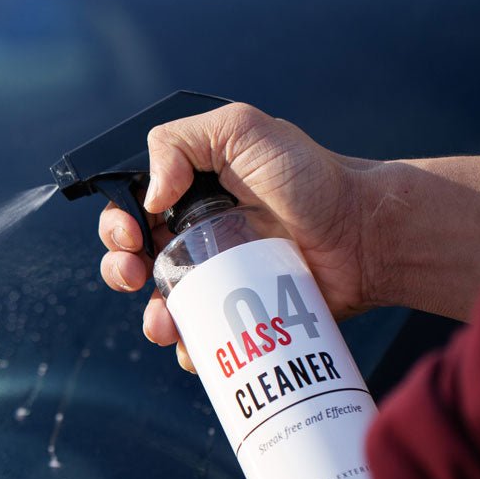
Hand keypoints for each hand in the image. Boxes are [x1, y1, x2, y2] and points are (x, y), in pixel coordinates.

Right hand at [98, 103, 372, 370]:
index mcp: (187, 194)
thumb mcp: (244, 130)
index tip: (130, 235)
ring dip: (148, 318)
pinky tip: (193, 345)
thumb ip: (184, 141)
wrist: (363, 235)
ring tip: (163, 324)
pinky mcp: (234, 318)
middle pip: (131, 260)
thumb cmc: (310, 178)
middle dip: (119, 270)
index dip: (116, 225)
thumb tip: (149, 196)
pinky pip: (197, 340)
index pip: (129, 210)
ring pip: (157, 307)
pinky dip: (187, 348)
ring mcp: (212, 281)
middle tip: (135, 276)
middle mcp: (193, 237)